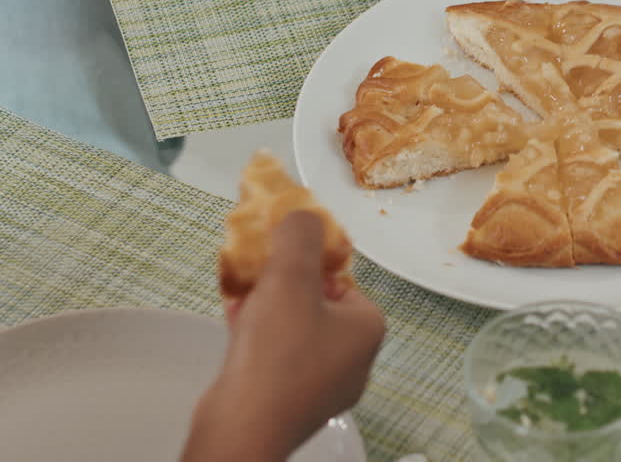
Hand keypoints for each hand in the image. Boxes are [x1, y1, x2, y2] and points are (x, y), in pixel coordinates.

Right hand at [182, 212, 385, 461]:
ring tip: (241, 290)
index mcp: (367, 329)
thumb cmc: (277, 354)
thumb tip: (303, 213)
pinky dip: (256, 333)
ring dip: (266, 305)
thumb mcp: (290, 276)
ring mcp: (322, 385)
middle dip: (283, 283)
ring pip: (293, 328)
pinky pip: (276, 355)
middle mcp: (352, 360)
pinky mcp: (289, 402)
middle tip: (258, 270)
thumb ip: (299, 237)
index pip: (343, 279)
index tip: (281, 252)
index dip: (309, 260)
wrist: (243, 427)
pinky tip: (233, 317)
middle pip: (316, 302)